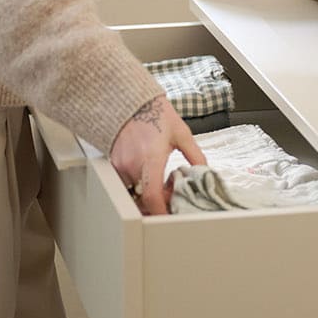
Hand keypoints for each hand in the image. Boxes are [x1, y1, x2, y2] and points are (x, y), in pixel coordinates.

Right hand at [109, 93, 207, 215]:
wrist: (130, 101)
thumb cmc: (156, 114)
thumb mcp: (182, 134)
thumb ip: (195, 156)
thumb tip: (204, 173)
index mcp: (151, 158)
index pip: (152, 196)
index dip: (160, 212)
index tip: (168, 217)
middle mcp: (132, 164)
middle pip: (144, 197)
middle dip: (159, 200)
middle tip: (171, 190)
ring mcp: (120, 165)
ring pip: (134, 191)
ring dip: (147, 191)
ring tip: (159, 178)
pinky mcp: (113, 163)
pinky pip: (125, 182)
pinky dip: (137, 183)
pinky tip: (147, 171)